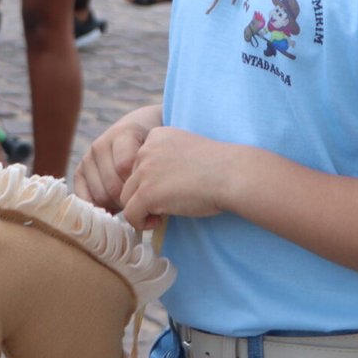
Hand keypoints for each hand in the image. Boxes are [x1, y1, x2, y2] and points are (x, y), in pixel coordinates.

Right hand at [73, 106, 159, 212]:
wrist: (139, 132)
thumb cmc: (153, 148)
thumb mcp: (160, 152)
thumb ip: (157, 170)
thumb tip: (156, 206)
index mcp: (124, 132)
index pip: (127, 168)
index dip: (140, 187)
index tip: (155, 194)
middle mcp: (102, 143)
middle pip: (113, 186)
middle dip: (129, 200)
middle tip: (143, 203)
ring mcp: (88, 157)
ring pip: (100, 195)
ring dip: (116, 205)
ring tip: (130, 202)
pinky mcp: (79, 170)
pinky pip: (85, 198)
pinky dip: (100, 207)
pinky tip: (113, 206)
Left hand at [119, 127, 237, 231]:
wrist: (231, 174)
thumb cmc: (219, 166)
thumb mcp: (187, 150)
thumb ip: (168, 159)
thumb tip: (156, 185)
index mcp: (158, 135)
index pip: (139, 161)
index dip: (150, 179)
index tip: (168, 189)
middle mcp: (146, 149)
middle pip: (130, 179)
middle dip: (144, 194)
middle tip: (165, 205)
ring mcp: (145, 170)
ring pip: (126, 196)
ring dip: (141, 209)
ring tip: (160, 216)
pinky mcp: (147, 192)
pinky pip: (130, 213)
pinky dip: (141, 222)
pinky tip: (158, 223)